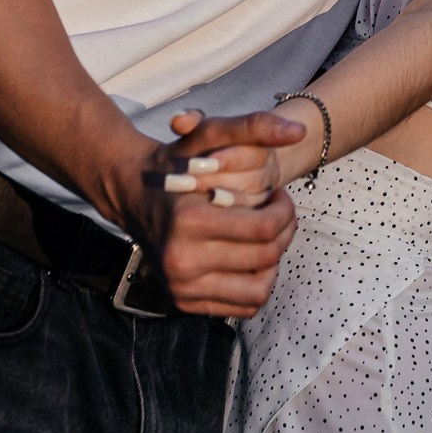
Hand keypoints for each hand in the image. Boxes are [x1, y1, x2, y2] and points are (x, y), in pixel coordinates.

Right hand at [110, 111, 305, 317]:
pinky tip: (250, 256)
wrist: (133, 193)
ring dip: (274, 262)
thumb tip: (299, 130)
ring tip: (266, 237)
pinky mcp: (182, 302)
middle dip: (285, 231)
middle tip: (280, 213)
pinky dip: (255, 284)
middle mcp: (182, 258)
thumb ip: (255, 126)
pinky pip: (241, 306)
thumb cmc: (177, 162)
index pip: (264, 227)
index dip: (285, 210)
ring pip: (258, 289)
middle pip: (265, 257)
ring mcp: (180, 286)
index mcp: (189, 219)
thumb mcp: (210, 134)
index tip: (279, 194)